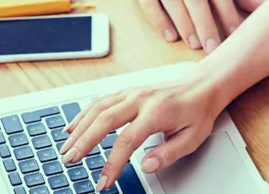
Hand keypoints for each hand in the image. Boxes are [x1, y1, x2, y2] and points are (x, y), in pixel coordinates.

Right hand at [59, 77, 227, 191]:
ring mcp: (132, 92)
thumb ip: (168, 154)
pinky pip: (100, 101)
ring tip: (66, 149)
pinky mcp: (127, 91)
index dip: (112, 163)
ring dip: (79, 128)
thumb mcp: (192, 138)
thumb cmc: (197, 112)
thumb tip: (145, 166)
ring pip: (98, 108)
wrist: (202, 86)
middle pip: (104, 120)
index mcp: (157, 112)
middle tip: (70, 161)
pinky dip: (84, 114)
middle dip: (84, 142)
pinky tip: (72, 127)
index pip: (127, 140)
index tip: (104, 181)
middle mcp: (140, 99)